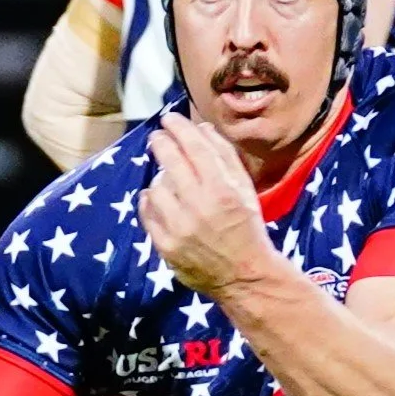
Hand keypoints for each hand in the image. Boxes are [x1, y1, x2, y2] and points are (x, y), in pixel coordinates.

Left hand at [141, 112, 280, 296]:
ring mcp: (179, 228)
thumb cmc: (247, 228)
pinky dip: (150, 201)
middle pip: (170, 161)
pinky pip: (147, 213)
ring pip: (156, 186)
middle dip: (160, 143)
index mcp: (223, 190)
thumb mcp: (245, 190)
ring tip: (168, 180)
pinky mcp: (165, 246)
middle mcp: (199, 207)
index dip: (178, 128)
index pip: (194, 147)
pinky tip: (158, 199)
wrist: (244, 275)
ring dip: (160, 178)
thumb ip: (224, 157)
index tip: (169, 119)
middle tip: (157, 137)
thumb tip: (201, 129)